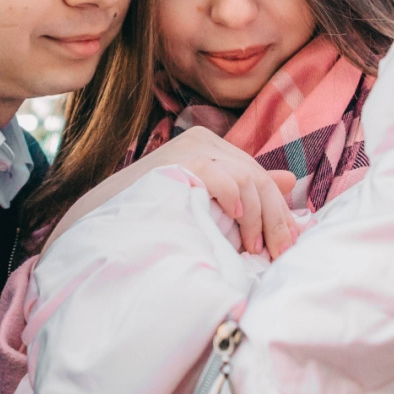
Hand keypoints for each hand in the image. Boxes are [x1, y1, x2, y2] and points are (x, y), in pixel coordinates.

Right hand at [46, 127, 298, 257]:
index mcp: (213, 146)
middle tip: (278, 253)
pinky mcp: (180, 159)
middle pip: (257, 178)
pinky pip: (223, 176)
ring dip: (257, 218)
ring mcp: (191, 148)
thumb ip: (244, 192)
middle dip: (274, 219)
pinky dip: (235, 199)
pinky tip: (237, 220)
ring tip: (252, 247)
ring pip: (247, 179)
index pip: (259, 176)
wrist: (103, 220)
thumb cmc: (155, 215)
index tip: (288, 245)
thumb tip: (290, 181)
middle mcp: (204, 140)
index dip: (279, 212)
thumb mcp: (206, 203)